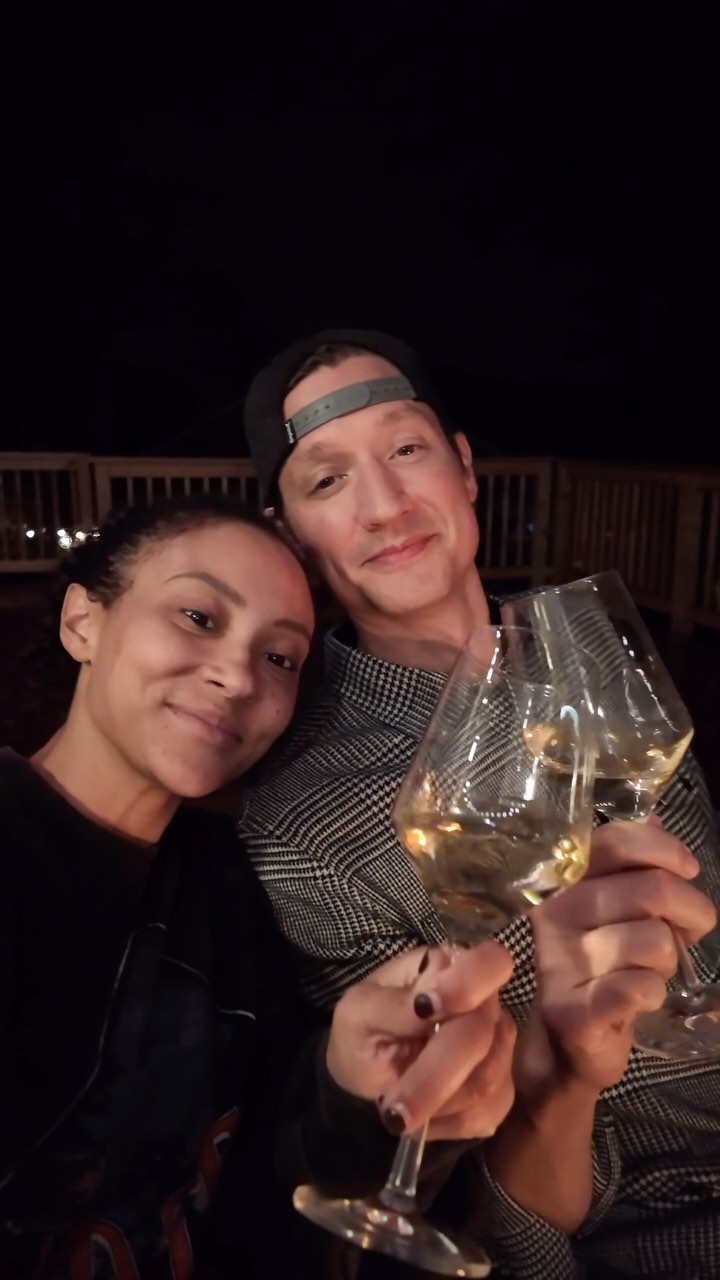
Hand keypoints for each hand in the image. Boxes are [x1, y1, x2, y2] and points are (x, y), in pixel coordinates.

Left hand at [327, 940, 515, 1139]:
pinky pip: (488, 1111)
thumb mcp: (359, 1014)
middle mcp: (483, 1003)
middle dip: (434, 1076)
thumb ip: (396, 1003)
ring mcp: (497, 1047)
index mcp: (448, 969)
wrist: (363, 1086)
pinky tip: (423, 1118)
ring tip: (398, 1107)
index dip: (470, 985)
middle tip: (393, 1106)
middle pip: (481, 1034)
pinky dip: (447, 1122)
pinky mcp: (499, 1089)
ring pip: (488, 1080)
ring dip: (436, 1102)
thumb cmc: (360, 1037)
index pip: (489, 962)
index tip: (427, 1009)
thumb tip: (433, 994)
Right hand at [519, 816, 717, 1096]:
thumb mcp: (613, 909)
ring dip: (668, 960)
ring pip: (654, 941)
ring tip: (650, 971)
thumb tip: (653, 816)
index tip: (688, 870)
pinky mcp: (573, 1011)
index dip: (662, 849)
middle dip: (691, 911)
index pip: (615, 843)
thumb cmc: (599, 968)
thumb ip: (632, 865)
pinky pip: (640, 986)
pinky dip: (654, 991)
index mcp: (565, 882)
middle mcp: (556, 915)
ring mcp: (560, 963)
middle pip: (651, 891)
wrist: (567, 1045)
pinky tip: (640, 996)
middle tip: (688, 932)